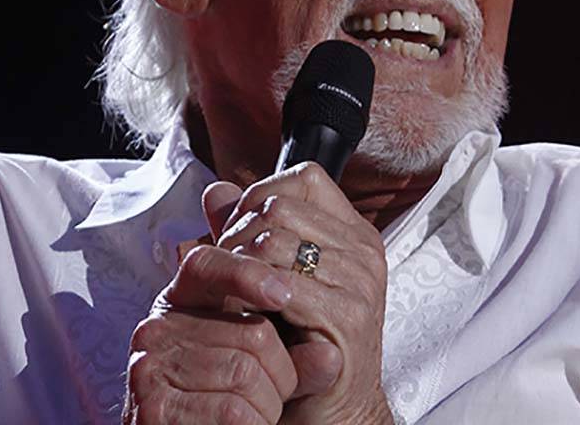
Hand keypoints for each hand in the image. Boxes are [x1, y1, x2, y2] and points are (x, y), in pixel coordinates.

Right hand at [123, 243, 323, 423]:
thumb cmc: (227, 405)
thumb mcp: (263, 370)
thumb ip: (297, 358)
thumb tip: (331, 356)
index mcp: (181, 302)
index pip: (208, 263)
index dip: (247, 273)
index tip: (283, 295)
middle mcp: (158, 327)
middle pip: (253, 332)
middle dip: (282, 374)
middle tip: (273, 397)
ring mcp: (149, 366)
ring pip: (246, 372)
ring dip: (268, 405)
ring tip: (256, 416)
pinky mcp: (154, 408)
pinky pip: (233, 410)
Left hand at [209, 163, 394, 423]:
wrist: (329, 410)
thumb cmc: (298, 344)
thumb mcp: (270, 278)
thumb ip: (245, 231)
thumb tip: (215, 191)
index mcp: (353, 233)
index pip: (304, 178)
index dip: (260, 194)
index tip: (237, 230)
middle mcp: (364, 250)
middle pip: (280, 206)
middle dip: (237, 232)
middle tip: (222, 268)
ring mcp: (361, 282)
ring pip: (273, 241)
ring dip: (237, 265)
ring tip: (230, 292)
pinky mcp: (348, 317)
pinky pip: (281, 285)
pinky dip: (250, 297)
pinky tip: (243, 315)